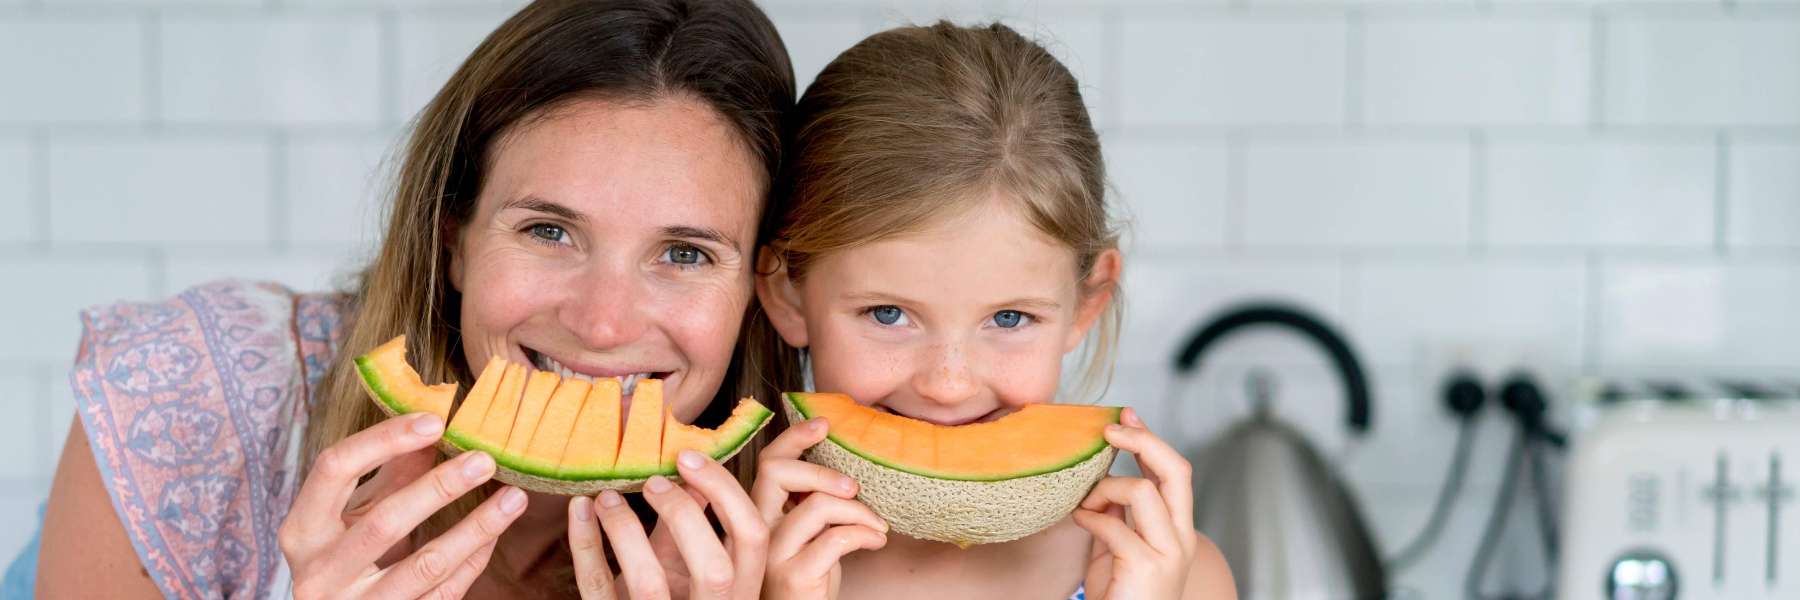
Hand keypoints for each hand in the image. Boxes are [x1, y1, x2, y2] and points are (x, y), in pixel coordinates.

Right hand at [278, 412, 527, 598]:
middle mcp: (320, 573)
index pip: (335, 470)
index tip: (435, 421)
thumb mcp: (354, 515)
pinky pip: (443, 593)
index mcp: (302, 531)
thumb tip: (437, 429)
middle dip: (440, 487)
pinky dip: (473, 561)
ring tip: (514, 498)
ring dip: (476, 528)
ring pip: (425, 565)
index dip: (385, 439)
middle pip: (385, 522)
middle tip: (485, 460)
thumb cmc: (342, 558)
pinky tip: (495, 534)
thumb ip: (390, 474)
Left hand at [567, 450, 767, 598]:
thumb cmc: (666, 597)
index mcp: (737, 590)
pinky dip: (585, 542)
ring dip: (625, 529)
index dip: (725, 492)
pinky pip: (597, 585)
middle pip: (715, 568)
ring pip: (649, 583)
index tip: (689, 459)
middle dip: (683, 514)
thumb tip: (692, 470)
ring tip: (607, 497)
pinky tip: (580, 508)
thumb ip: (691, 527)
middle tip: (652, 482)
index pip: (751, 537)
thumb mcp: (687, 568)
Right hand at [751, 418, 887, 599]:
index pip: (768, 462)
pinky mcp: (794, 574)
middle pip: (778, 472)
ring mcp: (773, 552)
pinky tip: (876, 542)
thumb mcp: (809, 534)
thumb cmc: (811, 578)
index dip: (794, 437)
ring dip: (858, 510)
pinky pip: (836, 538)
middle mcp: (757, 529)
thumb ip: (812, 503)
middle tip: (855, 487)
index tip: (825, 425)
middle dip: (823, 471)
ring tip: (876, 525)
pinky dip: (865, 534)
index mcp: (760, 513)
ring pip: (818, 505)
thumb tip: (846, 467)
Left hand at [1072, 408, 1200, 599]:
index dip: (1151, 437)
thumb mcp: (1117, 546)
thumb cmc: (1120, 595)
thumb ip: (1117, 513)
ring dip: (1106, 487)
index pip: (1174, 471)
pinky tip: (1079, 520)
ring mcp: (1168, 552)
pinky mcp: (1147, 566)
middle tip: (1109, 429)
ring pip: (1144, 490)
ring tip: (1086, 501)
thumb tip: (1102, 477)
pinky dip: (1090, 516)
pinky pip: (1114, 524)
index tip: (1125, 413)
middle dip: (1143, 439)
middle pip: (1176, 469)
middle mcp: (1182, 537)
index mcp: (1178, 528)